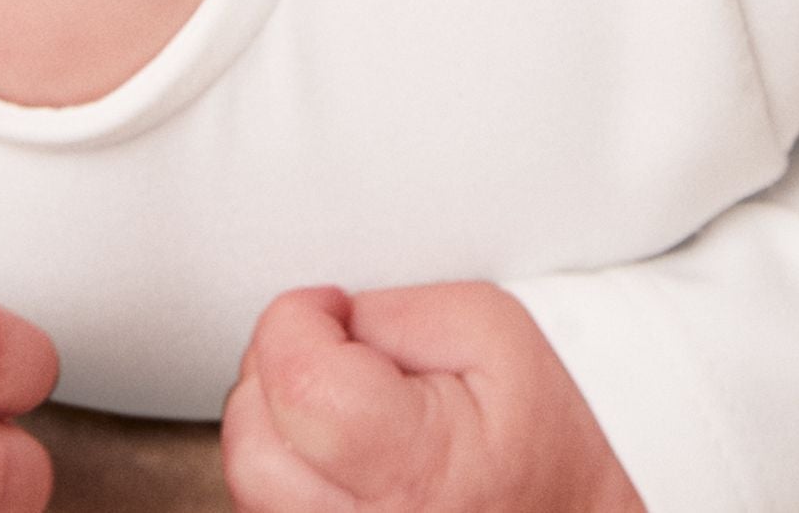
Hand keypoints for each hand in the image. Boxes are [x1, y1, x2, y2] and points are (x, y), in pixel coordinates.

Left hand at [221, 282, 644, 512]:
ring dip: (276, 429)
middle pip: (252, 443)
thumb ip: (388, 313)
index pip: (296, 381)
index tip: (331, 309)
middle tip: (328, 351)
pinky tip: (335, 456)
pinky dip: (287, 478)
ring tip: (338, 403)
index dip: (297, 319)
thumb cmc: (548, 432)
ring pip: (250, 489)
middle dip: (274, 373)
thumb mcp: (488, 328)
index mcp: (418, 468)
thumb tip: (322, 325)